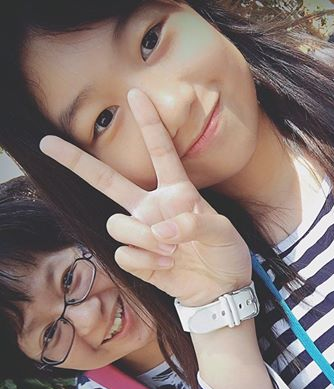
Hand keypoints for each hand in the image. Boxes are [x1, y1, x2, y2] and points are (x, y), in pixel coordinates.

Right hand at [39, 89, 251, 305]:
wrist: (221, 287)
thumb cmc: (225, 252)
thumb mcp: (222, 232)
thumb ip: (195, 225)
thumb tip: (161, 232)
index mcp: (177, 192)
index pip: (160, 152)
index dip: (149, 124)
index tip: (136, 94)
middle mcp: (152, 207)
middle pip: (107, 181)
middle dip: (77, 162)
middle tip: (47, 143)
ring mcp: (142, 232)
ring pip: (117, 224)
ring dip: (144, 238)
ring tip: (172, 251)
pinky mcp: (136, 258)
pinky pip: (123, 253)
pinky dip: (146, 261)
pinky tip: (167, 265)